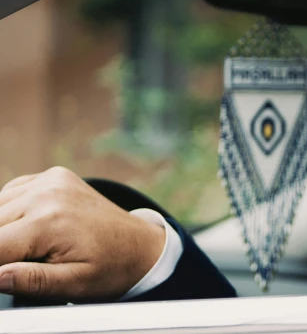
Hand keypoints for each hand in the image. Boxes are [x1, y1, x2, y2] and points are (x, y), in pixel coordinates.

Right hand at [0, 167, 164, 301]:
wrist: (140, 244)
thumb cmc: (110, 267)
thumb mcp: (73, 284)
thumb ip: (30, 280)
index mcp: (49, 223)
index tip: (7, 273)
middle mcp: (47, 194)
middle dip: (1, 248)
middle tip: (25, 263)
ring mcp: (51, 180)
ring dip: (2, 229)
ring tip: (28, 249)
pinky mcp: (54, 176)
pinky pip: (13, 191)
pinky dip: (11, 210)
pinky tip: (28, 227)